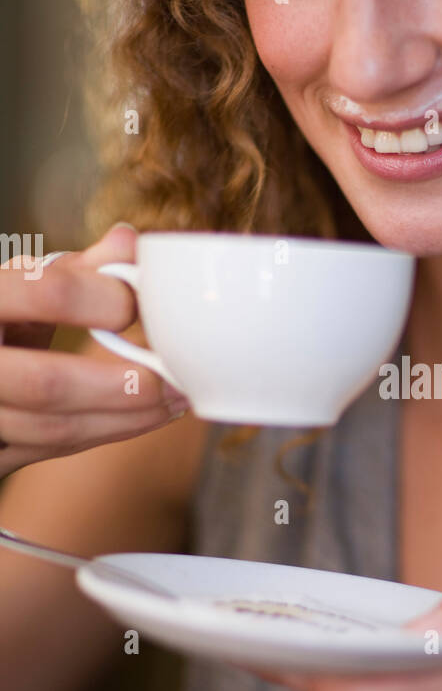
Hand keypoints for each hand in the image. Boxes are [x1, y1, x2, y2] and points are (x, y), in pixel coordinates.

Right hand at [0, 226, 189, 477]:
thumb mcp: (11, 286)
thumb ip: (69, 268)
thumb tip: (128, 241)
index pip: (46, 290)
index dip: (103, 297)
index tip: (138, 304)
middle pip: (47, 383)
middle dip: (124, 387)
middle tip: (176, 379)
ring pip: (51, 429)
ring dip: (125, 419)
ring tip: (176, 400)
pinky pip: (47, 449)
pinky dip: (102, 433)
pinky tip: (142, 418)